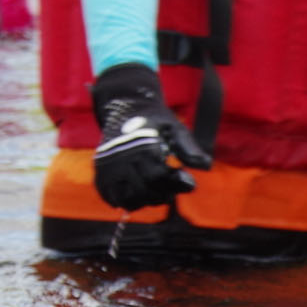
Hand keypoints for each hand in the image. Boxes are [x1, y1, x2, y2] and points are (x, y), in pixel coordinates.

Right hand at [90, 62, 212, 210]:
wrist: (126, 106)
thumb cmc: (156, 120)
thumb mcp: (175, 128)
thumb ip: (188, 147)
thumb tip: (206, 165)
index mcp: (141, 147)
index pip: (158, 178)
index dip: (176, 185)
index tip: (188, 182)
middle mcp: (122, 158)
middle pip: (144, 193)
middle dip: (162, 195)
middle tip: (171, 190)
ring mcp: (108, 166)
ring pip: (127, 199)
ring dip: (144, 200)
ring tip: (155, 190)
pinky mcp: (100, 171)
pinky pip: (110, 197)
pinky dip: (125, 200)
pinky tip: (138, 193)